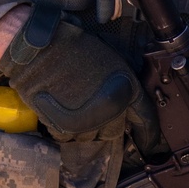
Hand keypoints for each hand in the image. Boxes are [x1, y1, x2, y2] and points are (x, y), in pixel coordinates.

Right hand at [0, 4, 159, 150]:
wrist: (40, 48)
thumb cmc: (74, 45)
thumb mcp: (108, 59)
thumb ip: (120, 83)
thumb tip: (124, 99)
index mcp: (126, 91)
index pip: (145, 120)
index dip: (149, 134)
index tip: (149, 142)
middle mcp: (110, 112)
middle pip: (115, 131)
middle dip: (111, 125)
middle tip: (99, 113)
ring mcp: (86, 123)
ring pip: (92, 137)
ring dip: (88, 128)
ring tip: (79, 110)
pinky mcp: (64, 128)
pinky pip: (70, 137)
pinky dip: (68, 129)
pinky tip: (63, 113)